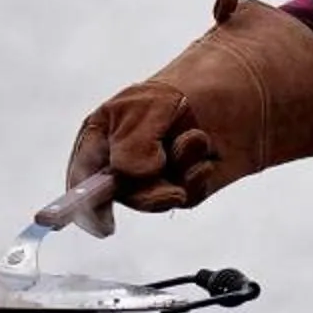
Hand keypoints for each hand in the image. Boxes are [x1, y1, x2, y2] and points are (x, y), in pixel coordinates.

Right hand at [67, 83, 216, 212]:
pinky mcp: (181, 188)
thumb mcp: (150, 106)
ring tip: (194, 139)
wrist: (232, 92)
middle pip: (119, 195)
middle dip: (148, 192)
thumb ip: (132, 143)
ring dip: (179, 174)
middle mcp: (121, 161)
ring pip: (154, 200)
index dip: (80, 202)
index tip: (93, 223)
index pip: (81, 176)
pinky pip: (185, 198)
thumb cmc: (183, 90)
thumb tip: (133, 174)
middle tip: (171, 184)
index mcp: (100, 136)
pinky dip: (198, 178)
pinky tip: (206, 157)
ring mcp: (151, 178)